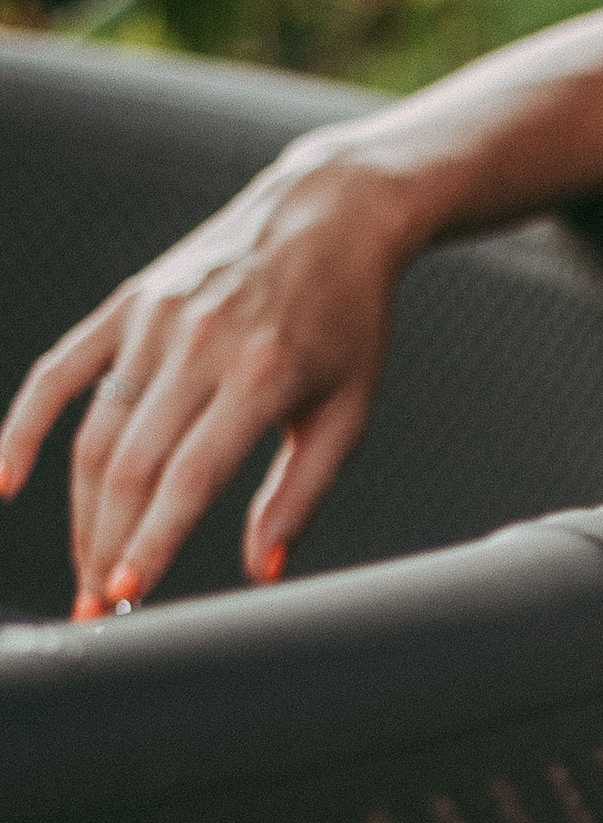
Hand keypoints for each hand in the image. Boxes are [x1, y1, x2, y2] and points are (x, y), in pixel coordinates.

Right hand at [0, 134, 402, 612]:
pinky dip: (25, 425)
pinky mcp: (128, 305)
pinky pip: (60, 371)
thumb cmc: (347, 320)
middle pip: (130, 463)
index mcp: (263, 374)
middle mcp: (200, 343)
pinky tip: (7, 479)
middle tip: (99, 607)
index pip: (190, 476)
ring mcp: (155, 321)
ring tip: (86, 567)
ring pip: (94, 431)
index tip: (125, 595)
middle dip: (106, 543)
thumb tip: (261, 569)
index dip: (151, 541)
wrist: (329, 215)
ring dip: (82, 509)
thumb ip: (301, 494)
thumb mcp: (348, 411)